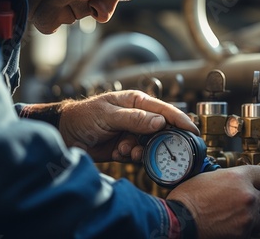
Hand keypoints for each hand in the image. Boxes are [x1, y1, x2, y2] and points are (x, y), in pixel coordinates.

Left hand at [58, 90, 198, 161]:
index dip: (180, 120)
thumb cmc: (84, 117)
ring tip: (124, 150)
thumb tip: (160, 122)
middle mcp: (138, 117)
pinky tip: (119, 153)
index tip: (193, 132)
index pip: (164, 110)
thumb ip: (134, 119)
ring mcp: (132, 133)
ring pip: (149, 145)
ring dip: (140, 151)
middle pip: (161, 130)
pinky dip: (130, 157)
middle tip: (150, 149)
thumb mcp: (108, 115)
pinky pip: (138, 155)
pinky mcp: (126, 148)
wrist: (65, 135)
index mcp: (136, 102)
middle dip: (157, 142)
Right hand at [167, 165, 259, 238]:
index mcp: (237, 177)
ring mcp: (247, 216)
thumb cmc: (188, 199)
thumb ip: (228, 177)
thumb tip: (236, 181)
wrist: (181, 220)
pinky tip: (231, 224)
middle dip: (253, 200)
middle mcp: (247, 195)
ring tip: (233, 215)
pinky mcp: (244, 232)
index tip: (257, 184)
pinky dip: (246, 229)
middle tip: (237, 202)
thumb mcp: (208, 177)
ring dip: (251, 216)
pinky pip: (254, 230)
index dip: (258, 180)